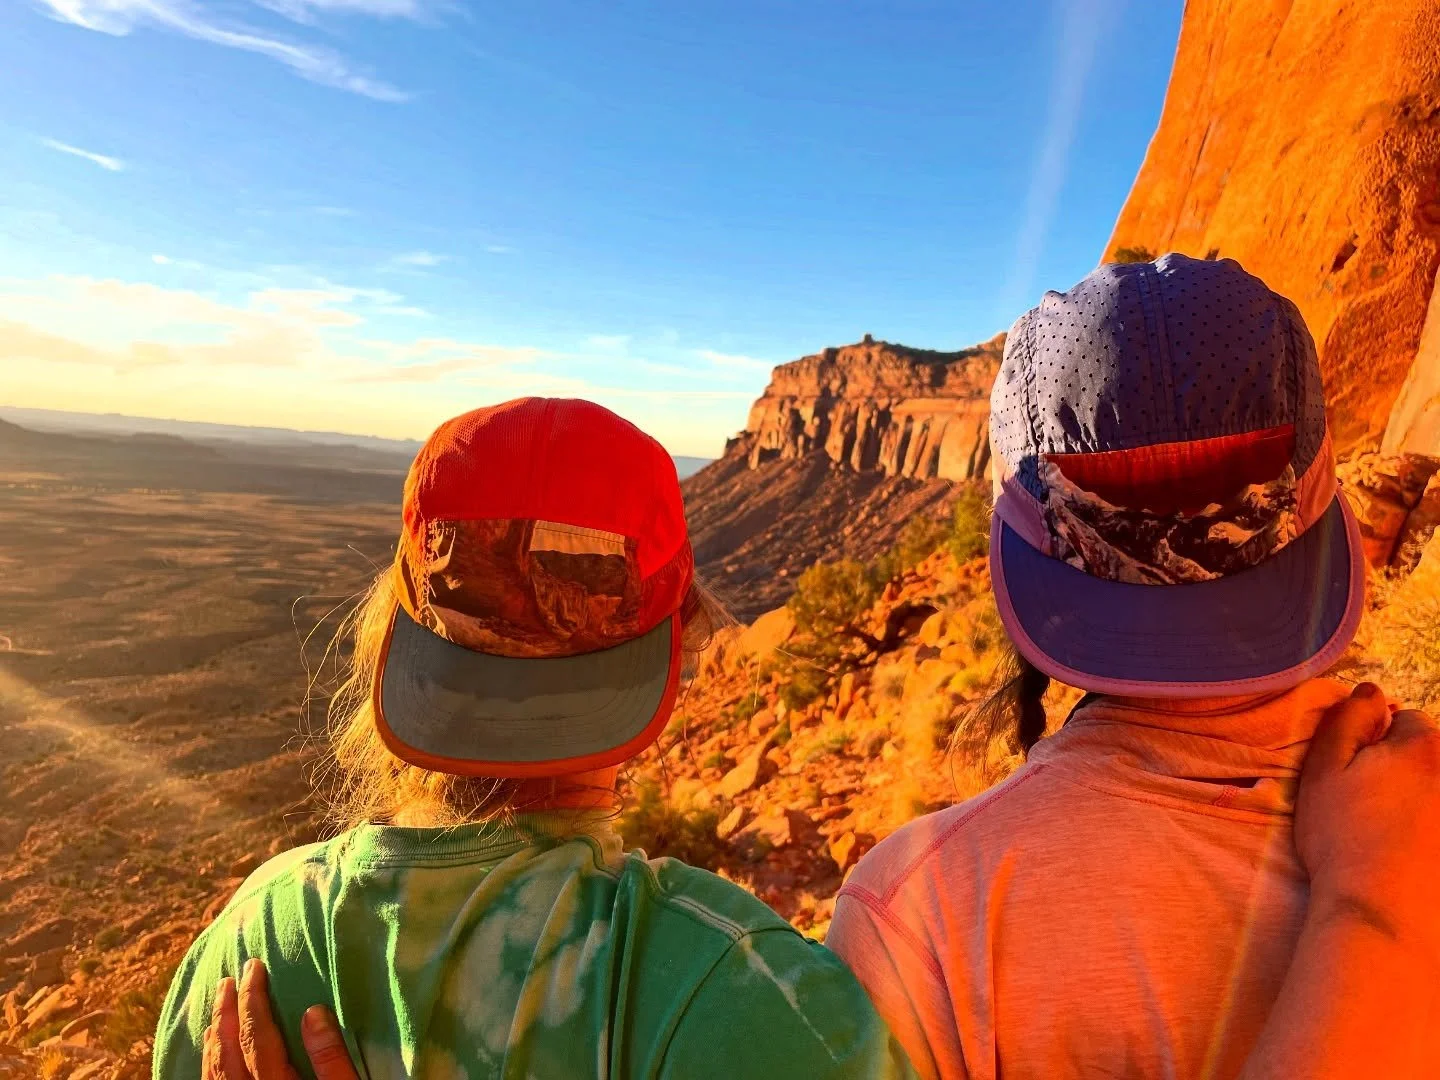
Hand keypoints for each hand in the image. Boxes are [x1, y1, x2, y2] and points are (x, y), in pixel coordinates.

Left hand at [202, 959, 358, 1079]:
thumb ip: (330, 1058)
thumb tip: (313, 1011)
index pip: (256, 1034)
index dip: (252, 998)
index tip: (253, 967)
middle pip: (229, 1048)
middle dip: (227, 1010)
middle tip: (227, 980)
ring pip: (216, 1068)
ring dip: (215, 1034)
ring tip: (217, 1008)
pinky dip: (210, 1061)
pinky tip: (213, 1050)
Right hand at [1295, 683, 1439, 962]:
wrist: (1381, 913)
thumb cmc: (1342, 838)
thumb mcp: (1322, 770)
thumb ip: (1346, 720)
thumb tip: (1370, 691)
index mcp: (1423, 747)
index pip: (1409, 721)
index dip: (1380, 742)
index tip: (1360, 774)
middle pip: (1432, 757)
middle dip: (1410, 771)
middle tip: (1376, 809)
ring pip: (1436, 793)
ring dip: (1422, 804)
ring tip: (1396, 839)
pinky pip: (1437, 826)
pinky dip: (1428, 835)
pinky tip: (1414, 856)